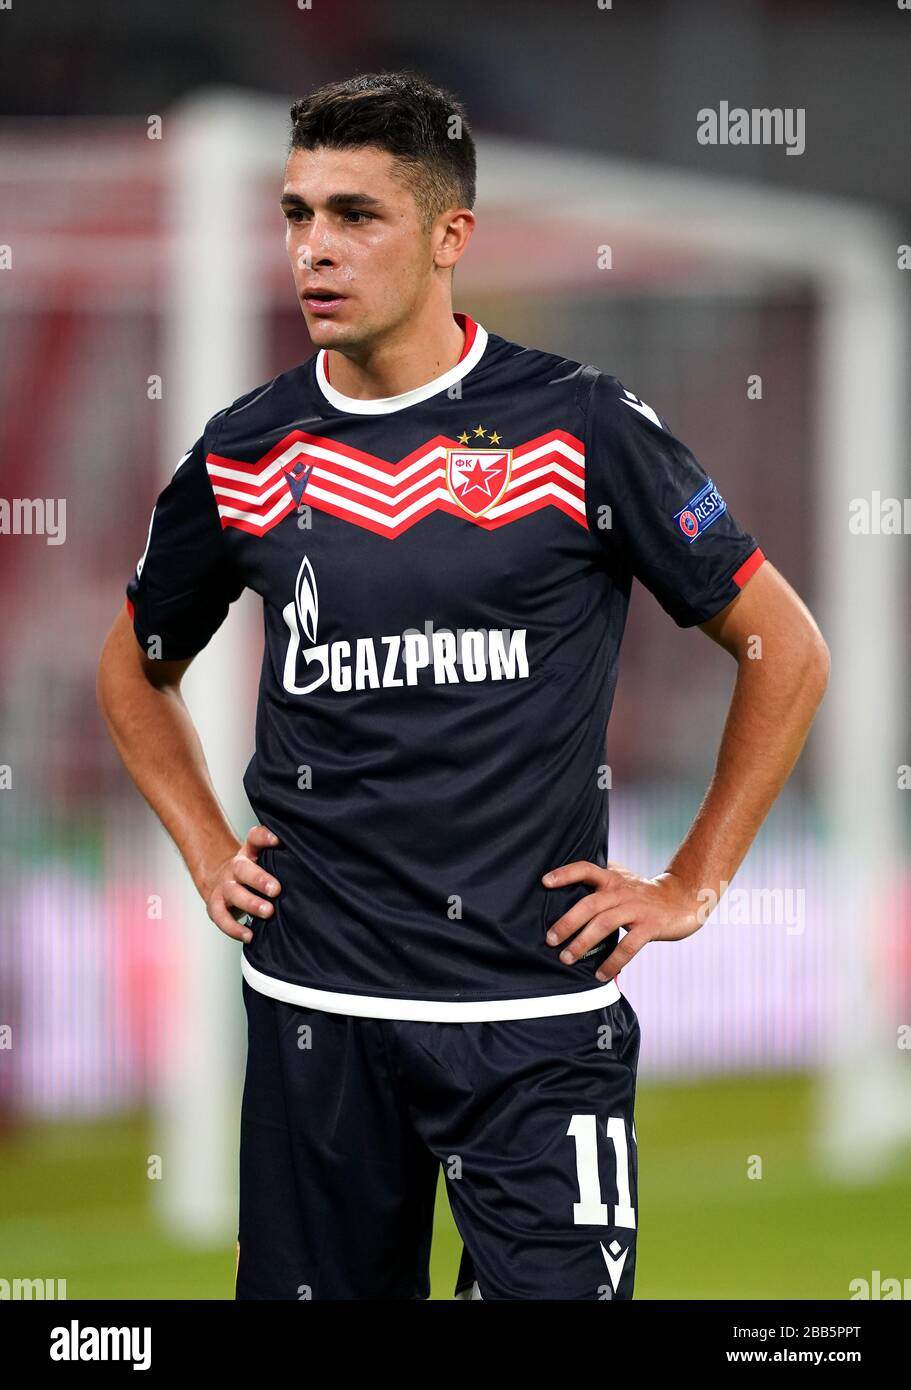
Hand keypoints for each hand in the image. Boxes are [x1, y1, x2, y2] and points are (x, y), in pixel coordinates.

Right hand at [201, 825, 281, 943]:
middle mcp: (236, 867)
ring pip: (233, 892)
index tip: (277, 840)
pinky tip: (249, 935)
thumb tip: (315, 867)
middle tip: (276, 889)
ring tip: (268, 912)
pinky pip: (221, 917)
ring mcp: (225, 885)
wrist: (224, 882)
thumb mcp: (267, 861)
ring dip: (250, 903)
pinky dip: (234, 928)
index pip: (254, 838)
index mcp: (250, 852)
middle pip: (243, 868)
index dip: (263, 837)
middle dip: (259, 879)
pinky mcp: (216, 905)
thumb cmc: (255, 873)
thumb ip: (283, 860)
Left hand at [541, 861, 702, 981]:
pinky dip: (612, 962)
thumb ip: (600, 879)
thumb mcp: (622, 879)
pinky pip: (627, 947)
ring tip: (567, 958)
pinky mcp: (650, 926)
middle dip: (567, 922)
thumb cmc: (644, 893)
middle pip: (590, 904)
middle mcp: (621, 891)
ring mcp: (636, 909)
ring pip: (604, 924)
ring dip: (583, 943)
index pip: (586, 869)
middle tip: (550, 939)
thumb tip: (565, 885)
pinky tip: (600, 975)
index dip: (565, 873)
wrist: (683, 899)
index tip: (544, 882)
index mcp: (612, 879)